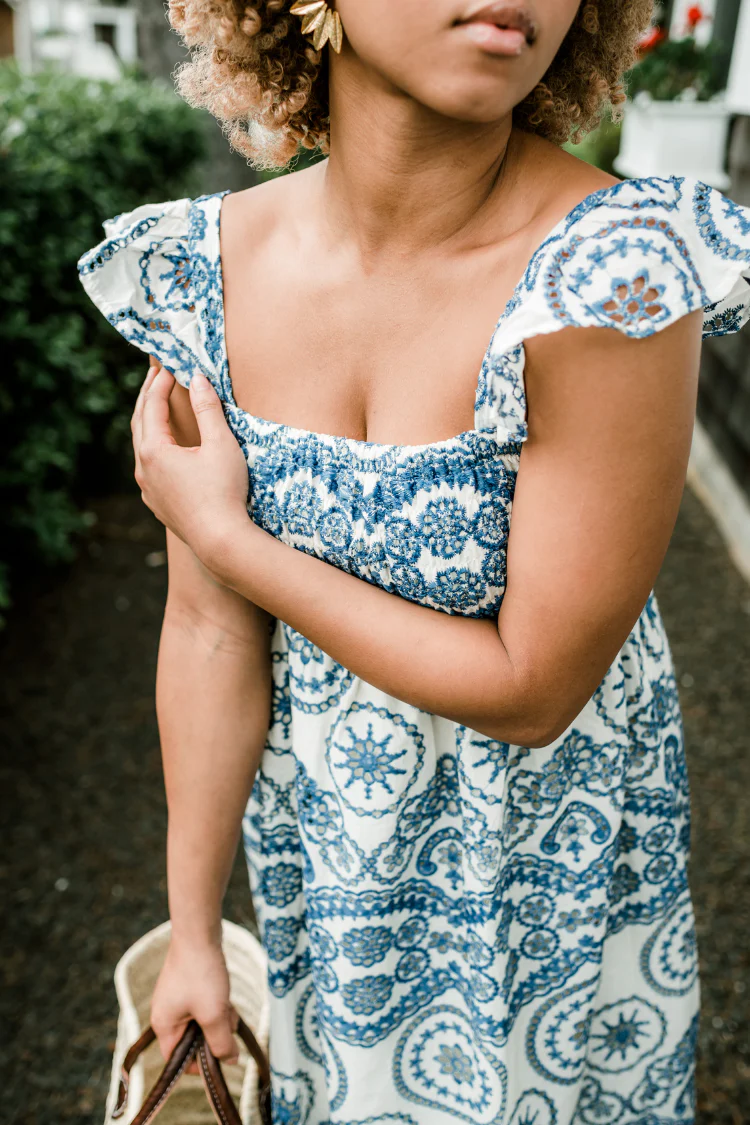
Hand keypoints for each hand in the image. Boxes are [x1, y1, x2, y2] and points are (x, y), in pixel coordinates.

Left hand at [132, 365, 248, 560]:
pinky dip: (153, 449)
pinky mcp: (157, 505)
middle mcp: (143, 469)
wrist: (221, 541)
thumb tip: (197, 379)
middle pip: (139, 423)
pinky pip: (149, 470)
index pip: (152, 406)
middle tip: (155, 375)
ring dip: (148, 424)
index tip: (169, 365)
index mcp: (154, 450)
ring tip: (157, 409)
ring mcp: (148, 490)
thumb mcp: (220, 444)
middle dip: (147, 397)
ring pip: (142, 448)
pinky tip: (164, 451)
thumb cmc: (224, 491)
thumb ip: (208, 409)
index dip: (160, 383)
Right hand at [151, 936, 239, 1072]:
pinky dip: (217, 1004)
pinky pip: (204, 1006)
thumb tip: (230, 1061)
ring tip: (228, 1006)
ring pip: (202, 1022)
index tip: (221, 1055)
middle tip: (227, 1022)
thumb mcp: (214, 1014)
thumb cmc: (201, 974)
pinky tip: (227, 997)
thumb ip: (221, 1042)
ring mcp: (176, 998)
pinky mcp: (187, 985)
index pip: (177, 1060)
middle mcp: (166, 1013)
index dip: (199, 1064)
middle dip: (214, 1035)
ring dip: (219, 1018)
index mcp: (163, 1025)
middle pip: (192, 1040)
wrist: (199, 932)